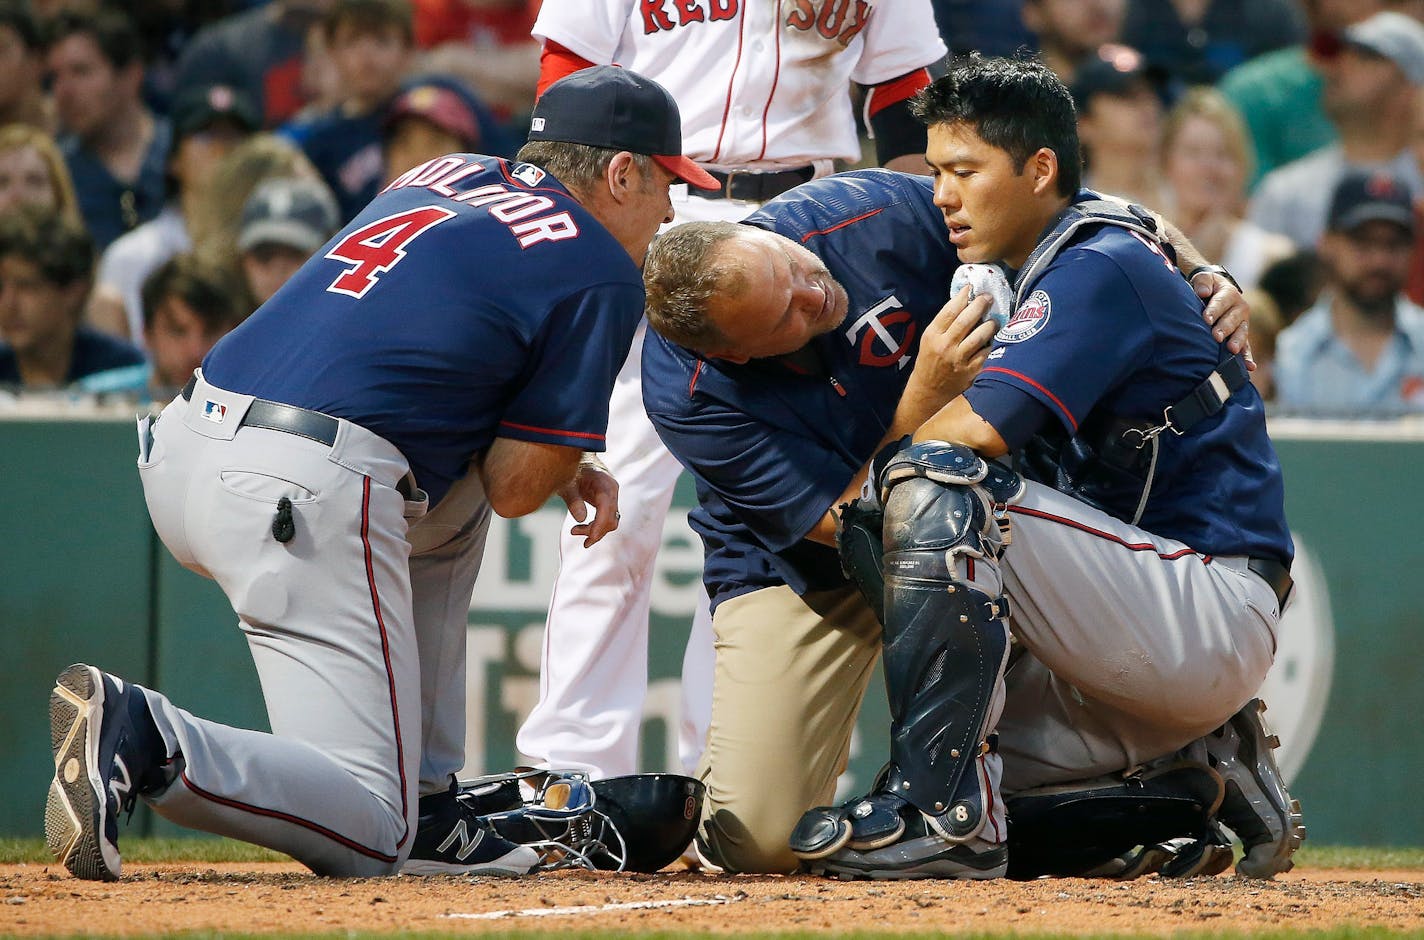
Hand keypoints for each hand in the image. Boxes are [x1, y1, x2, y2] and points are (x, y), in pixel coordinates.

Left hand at [558, 454, 619, 547]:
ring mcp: (613, 496)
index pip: (606, 509)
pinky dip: (597, 526)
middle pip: (610, 519)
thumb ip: (573, 499)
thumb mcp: (567, 483)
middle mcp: (613, 490)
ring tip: (574, 530)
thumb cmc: (571, 469)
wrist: (577, 458)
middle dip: (594, 531)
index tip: (589, 539)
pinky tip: (582, 527)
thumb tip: (581, 519)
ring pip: (610, 521)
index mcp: (604, 484)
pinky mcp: (609, 501)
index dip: (599, 526)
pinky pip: (607, 518)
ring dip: (595, 530)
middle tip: (573, 532)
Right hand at [906, 286, 999, 404]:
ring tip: (993, 320)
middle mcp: (945, 346)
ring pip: (980, 336)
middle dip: (980, 305)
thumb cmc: (930, 360)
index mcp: (933, 335)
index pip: (949, 311)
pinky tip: (994, 340)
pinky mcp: (971, 371)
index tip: (971, 287)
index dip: (962, 296)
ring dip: (990, 324)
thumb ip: (944, 323)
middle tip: (988, 297)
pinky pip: (986, 353)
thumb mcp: (930, 339)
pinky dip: (992, 344)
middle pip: (966, 320)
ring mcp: (959, 360)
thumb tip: (965, 301)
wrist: (928, 390)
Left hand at [1192, 271, 1255, 370]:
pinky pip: (1246, 346)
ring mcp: (1242, 323)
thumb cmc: (1206, 286)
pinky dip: (1247, 356)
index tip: (1206, 319)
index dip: (1214, 310)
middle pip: (1232, 319)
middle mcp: (1239, 308)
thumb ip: (1203, 281)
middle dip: (1225, 328)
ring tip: (1232, 349)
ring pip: (1241, 332)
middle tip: (1217, 336)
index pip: (1221, 302)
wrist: (1215, 291)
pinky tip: (1250, 367)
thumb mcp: (1203, 278)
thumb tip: (1203, 292)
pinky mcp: (1241, 335)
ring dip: (1237, 341)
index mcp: (1229, 293)